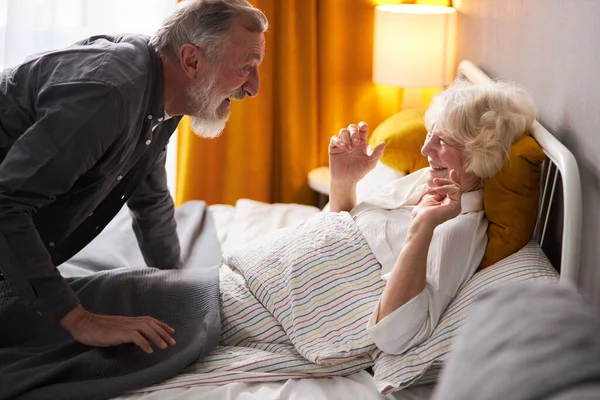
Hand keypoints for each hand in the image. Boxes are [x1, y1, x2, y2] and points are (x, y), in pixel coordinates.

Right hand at [60, 305, 175, 353]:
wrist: (84, 324)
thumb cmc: (98, 328)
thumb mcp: (116, 328)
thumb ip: (126, 331)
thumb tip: (136, 338)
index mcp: (130, 320)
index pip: (150, 320)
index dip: (162, 325)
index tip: (171, 331)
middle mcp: (130, 321)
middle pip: (152, 324)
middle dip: (164, 333)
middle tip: (173, 342)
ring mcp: (125, 326)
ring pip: (147, 329)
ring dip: (157, 338)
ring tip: (164, 347)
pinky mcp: (120, 332)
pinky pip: (136, 337)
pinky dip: (144, 343)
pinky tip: (149, 350)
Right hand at [328, 121, 385, 184]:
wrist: (346, 181)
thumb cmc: (359, 172)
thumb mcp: (370, 163)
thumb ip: (377, 153)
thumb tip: (383, 143)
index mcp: (361, 143)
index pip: (362, 129)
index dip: (362, 125)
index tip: (363, 127)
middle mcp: (351, 141)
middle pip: (352, 128)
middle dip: (354, 133)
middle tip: (356, 144)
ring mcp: (342, 144)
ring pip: (343, 131)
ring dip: (346, 138)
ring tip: (349, 149)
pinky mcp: (334, 148)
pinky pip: (334, 139)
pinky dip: (338, 141)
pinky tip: (342, 147)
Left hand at [412, 170, 461, 228]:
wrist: (421, 220)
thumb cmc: (422, 212)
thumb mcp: (432, 197)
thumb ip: (439, 191)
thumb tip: (439, 181)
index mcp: (448, 204)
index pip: (454, 190)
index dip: (454, 180)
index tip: (452, 171)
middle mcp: (454, 206)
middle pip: (456, 187)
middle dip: (445, 181)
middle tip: (435, 181)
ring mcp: (456, 207)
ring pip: (456, 188)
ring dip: (443, 185)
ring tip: (433, 189)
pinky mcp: (456, 207)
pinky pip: (455, 191)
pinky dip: (445, 188)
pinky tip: (437, 191)